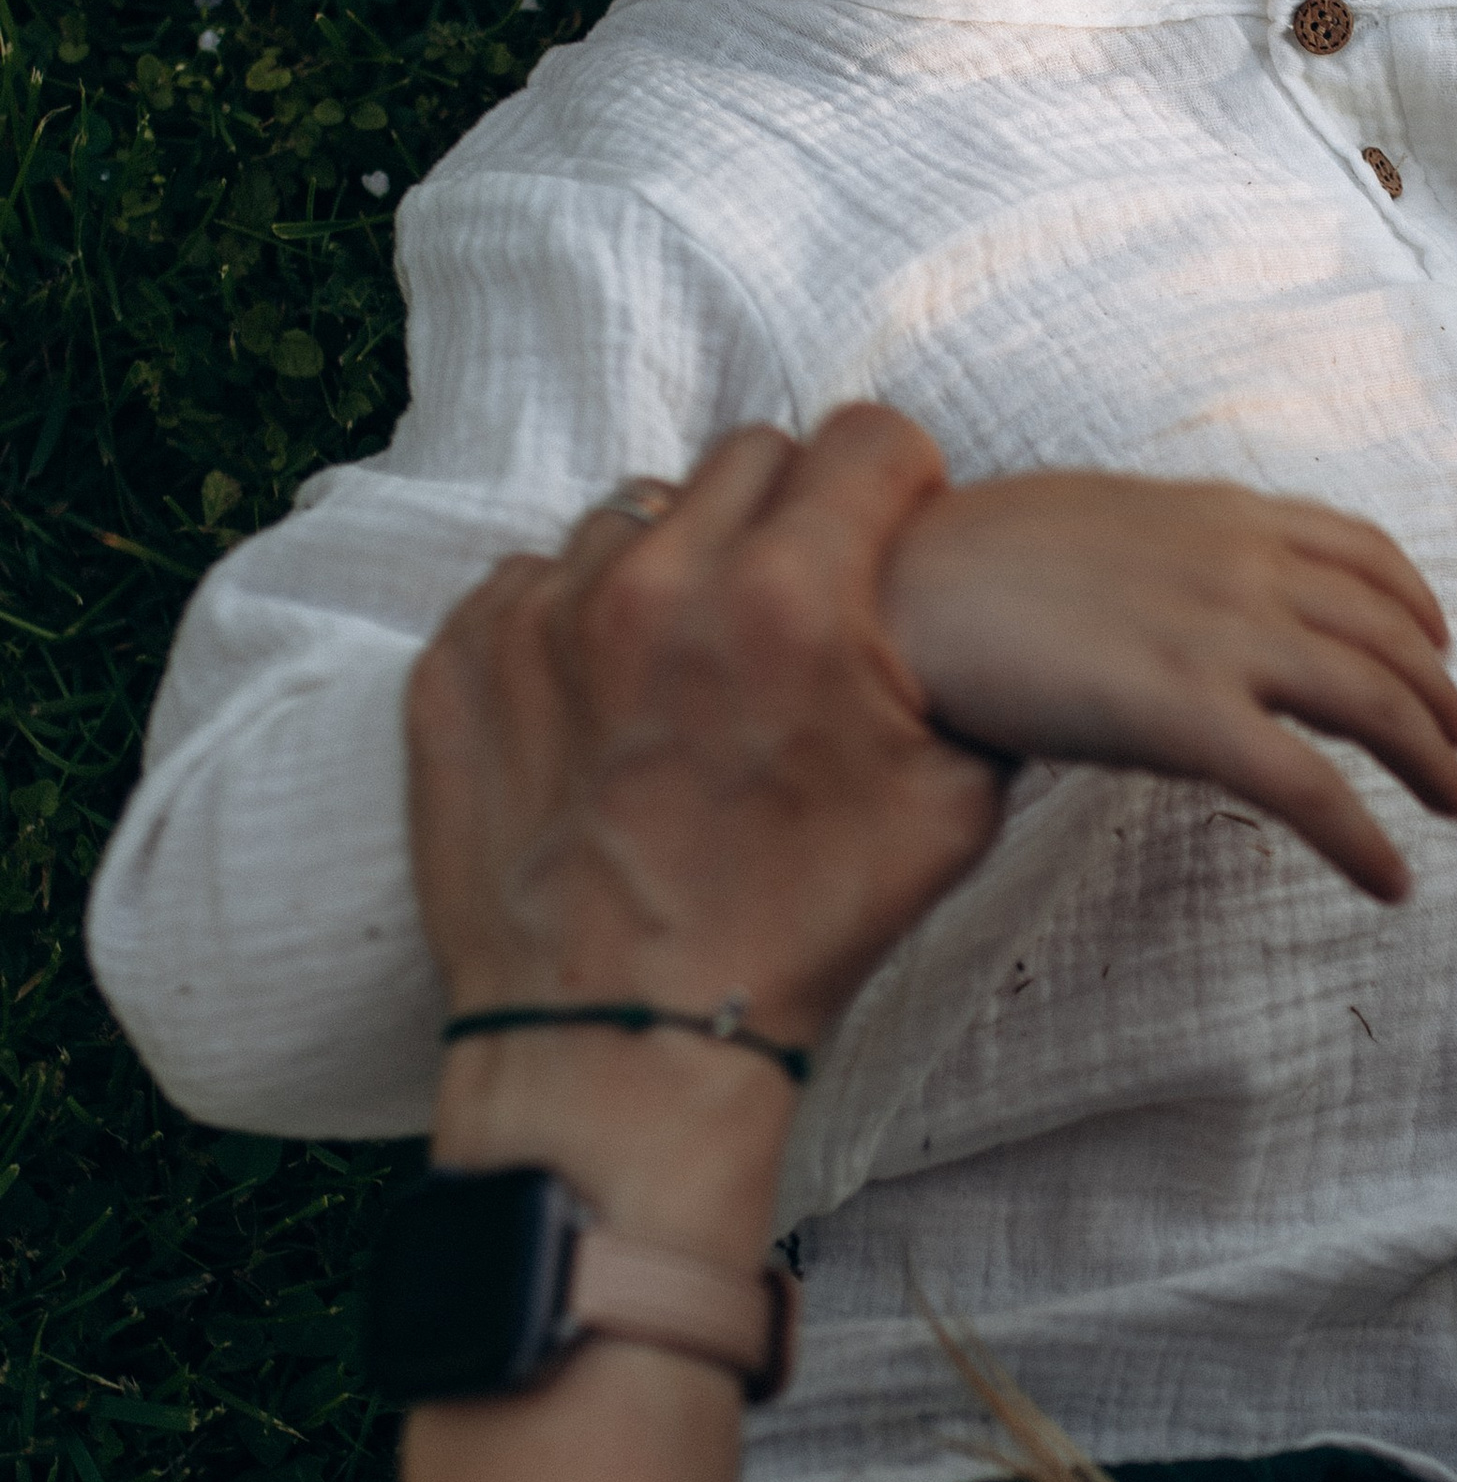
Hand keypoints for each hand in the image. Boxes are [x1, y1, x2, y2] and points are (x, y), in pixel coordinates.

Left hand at [409, 403, 1005, 1065]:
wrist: (619, 1044)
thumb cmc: (797, 935)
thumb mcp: (950, 808)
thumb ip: (968, 677)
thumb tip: (973, 606)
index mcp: (791, 602)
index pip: (868, 437)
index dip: (900, 488)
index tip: (891, 536)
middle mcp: (659, 583)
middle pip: (753, 456)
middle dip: (792, 517)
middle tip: (796, 613)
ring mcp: (543, 617)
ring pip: (638, 512)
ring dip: (678, 565)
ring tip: (691, 669)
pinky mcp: (459, 659)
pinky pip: (535, 579)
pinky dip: (579, 624)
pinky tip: (609, 709)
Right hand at [881, 470, 1456, 904]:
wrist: (899, 589)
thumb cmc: (967, 562)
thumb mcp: (1094, 522)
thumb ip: (1164, 552)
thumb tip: (1182, 595)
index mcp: (1219, 514)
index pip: (1359, 549)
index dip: (1415, 602)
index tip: (1436, 642)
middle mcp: (1242, 566)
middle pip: (1386, 634)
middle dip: (1439, 695)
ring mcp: (1221, 637)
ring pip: (1375, 703)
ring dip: (1433, 760)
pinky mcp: (1188, 716)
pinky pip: (1311, 788)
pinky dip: (1366, 838)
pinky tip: (1390, 880)